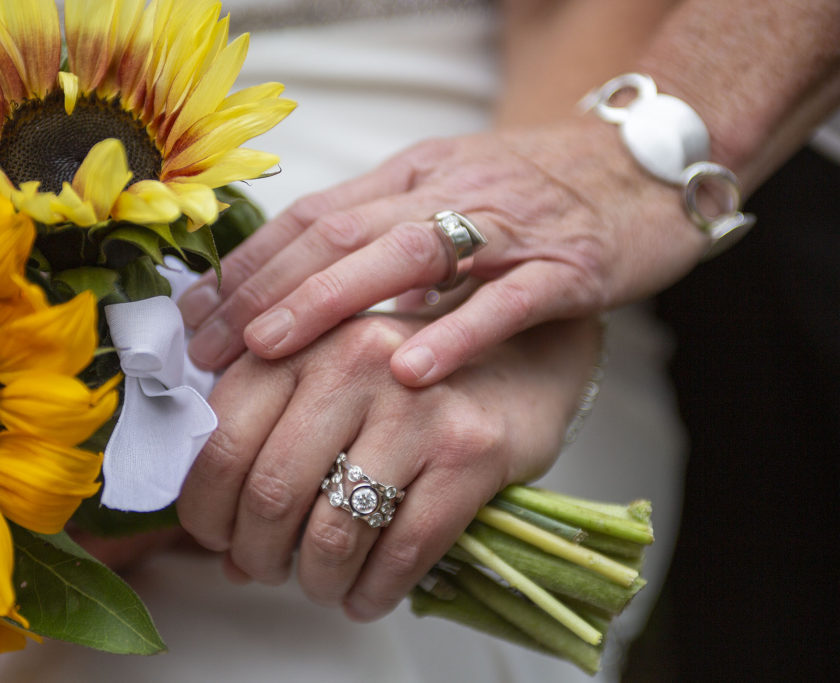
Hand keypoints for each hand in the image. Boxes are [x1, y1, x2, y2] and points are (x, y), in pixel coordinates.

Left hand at [176, 314, 600, 620]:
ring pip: (333, 530)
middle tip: (262, 568)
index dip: (205, 505)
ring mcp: (418, 406)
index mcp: (306, 341)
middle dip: (255, 553)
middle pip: (271, 490)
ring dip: (315, 579)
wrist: (517, 362)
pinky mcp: (470, 451)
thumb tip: (214, 545)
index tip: (213, 535)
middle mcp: (357, 362)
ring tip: (319, 583)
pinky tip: (367, 596)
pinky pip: (402, 550)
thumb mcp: (326, 385)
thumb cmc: (404, 382)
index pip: (224, 437)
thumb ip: (264, 443)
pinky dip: (374, 592)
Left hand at [178, 119, 702, 385]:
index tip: (195, 316)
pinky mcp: (570, 266)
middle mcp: (449, 191)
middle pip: (341, 233)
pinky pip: (508, 299)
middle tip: (207, 348)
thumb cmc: (535, 196)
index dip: (249, 265)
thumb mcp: (448, 198)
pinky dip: (456, 332)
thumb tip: (299, 297)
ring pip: (408, 255)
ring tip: (271, 349)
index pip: (314, 215)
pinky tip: (408, 371)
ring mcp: (510, 227)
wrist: (645, 167)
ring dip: (331, 302)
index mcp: (413, 176)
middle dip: (264, 290)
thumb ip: (383, 238)